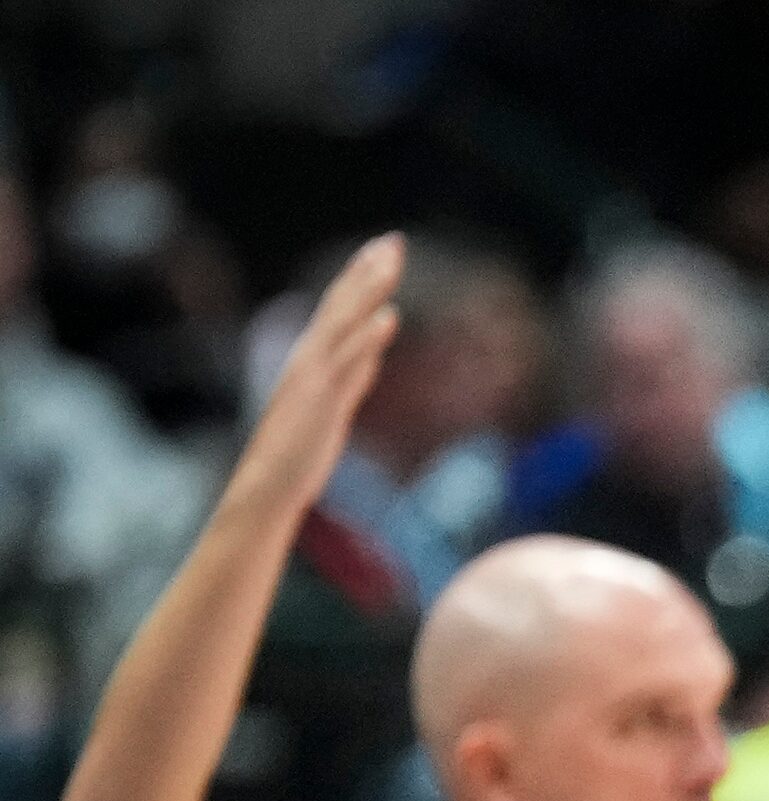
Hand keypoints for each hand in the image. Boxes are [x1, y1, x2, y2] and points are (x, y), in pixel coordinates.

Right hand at [225, 233, 403, 521]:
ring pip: (344, 324)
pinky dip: (367, 338)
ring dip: (368, 291)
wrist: (268, 486)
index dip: (361, 279)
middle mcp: (310, 360)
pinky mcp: (322, 400)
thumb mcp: (334, 405)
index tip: (383, 250)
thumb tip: (373, 356)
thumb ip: (353, 377)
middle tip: (393, 240)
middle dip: (367, 272)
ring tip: (391, 262)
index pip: (340, 309)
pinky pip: (348, 363)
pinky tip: (389, 316)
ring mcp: (314, 377)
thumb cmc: (299, 451)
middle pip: (342, 306)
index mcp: (313, 360)